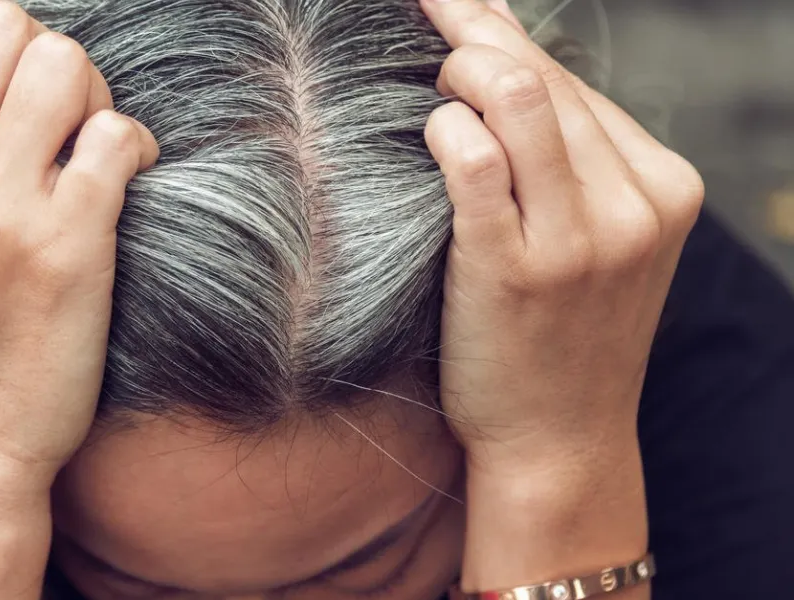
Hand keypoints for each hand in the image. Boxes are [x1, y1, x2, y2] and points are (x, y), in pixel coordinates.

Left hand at [422, 0, 704, 476]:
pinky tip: (430, 133)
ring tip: (430, 85)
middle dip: (474, 37)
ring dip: (458, 72)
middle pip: (543, 79)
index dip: (504, 36)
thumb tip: (505, 64)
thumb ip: (570, 158)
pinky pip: (474, 161)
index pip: (573, 82)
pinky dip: (444, 130)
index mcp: (662, 187)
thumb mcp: (597, 239)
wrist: (558, 439)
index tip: (458, 11)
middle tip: (428, 26)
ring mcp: (579, 239)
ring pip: (516, 98)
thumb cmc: (562, 333)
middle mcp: (632, 205)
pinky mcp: (516, 269)